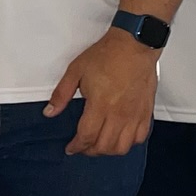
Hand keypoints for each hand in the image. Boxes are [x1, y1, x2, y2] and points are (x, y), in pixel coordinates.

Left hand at [45, 27, 157, 155]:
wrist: (134, 45)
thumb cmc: (108, 55)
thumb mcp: (76, 71)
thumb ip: (61, 94)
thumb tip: (50, 111)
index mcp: (100, 105)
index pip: (87, 136)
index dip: (77, 146)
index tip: (71, 148)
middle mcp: (119, 114)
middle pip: (104, 146)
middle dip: (90, 151)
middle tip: (83, 146)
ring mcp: (134, 115)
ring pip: (122, 147)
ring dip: (108, 150)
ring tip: (100, 144)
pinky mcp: (146, 112)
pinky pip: (139, 137)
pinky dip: (128, 143)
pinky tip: (120, 137)